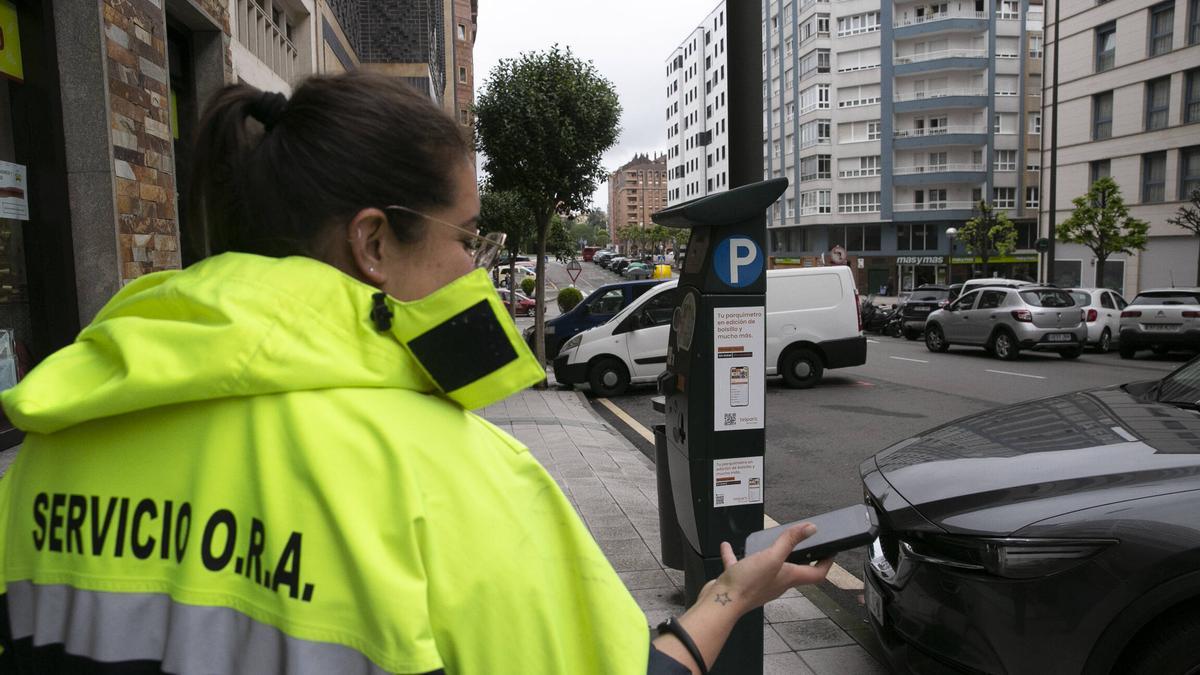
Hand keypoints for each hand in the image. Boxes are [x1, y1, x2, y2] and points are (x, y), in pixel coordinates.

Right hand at [702, 524, 832, 615]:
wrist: (720, 603)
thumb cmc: (748, 583)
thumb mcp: (772, 556)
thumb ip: (790, 541)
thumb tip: (811, 529)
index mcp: (788, 578)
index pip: (816, 574)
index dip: (826, 563)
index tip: (831, 552)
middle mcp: (776, 582)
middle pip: (794, 571)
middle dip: (800, 558)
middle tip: (802, 544)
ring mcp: (758, 583)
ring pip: (768, 568)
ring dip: (769, 556)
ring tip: (767, 544)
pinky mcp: (741, 582)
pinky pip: (741, 566)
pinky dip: (736, 556)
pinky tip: (728, 546)